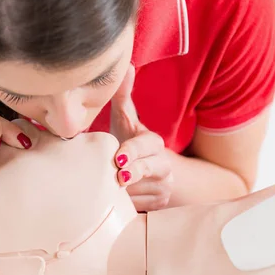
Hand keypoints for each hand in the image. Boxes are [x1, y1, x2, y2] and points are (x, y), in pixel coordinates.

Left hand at [110, 64, 172, 210]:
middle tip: (118, 177)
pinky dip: (127, 206)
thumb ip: (124, 96)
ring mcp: (163, 188)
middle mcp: (164, 166)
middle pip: (150, 170)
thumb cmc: (128, 142)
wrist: (145, 173)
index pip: (147, 146)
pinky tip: (115, 202)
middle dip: (134, 173)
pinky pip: (141, 208)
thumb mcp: (125, 120)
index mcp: (154, 143)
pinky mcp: (158, 206)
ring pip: (142, 192)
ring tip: (111, 190)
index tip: (118, 158)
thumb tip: (126, 65)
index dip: (133, 152)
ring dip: (125, 192)